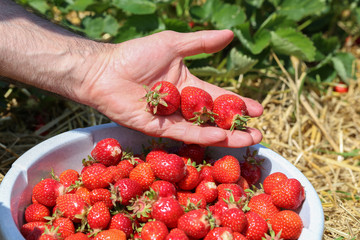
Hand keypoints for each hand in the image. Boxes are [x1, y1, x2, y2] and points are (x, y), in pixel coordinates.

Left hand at [78, 30, 262, 147]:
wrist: (105, 70)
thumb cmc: (136, 55)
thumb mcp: (173, 45)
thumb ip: (201, 43)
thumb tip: (230, 35)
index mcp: (189, 85)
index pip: (218, 97)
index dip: (238, 103)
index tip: (258, 109)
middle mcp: (183, 105)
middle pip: (215, 118)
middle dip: (237, 125)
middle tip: (258, 132)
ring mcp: (172, 118)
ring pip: (203, 129)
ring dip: (226, 135)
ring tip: (250, 139)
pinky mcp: (159, 129)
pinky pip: (184, 133)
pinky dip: (203, 135)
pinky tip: (222, 136)